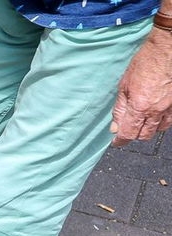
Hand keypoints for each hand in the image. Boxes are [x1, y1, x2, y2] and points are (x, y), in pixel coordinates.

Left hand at [111, 29, 171, 146]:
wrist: (168, 48)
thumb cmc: (145, 62)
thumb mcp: (124, 85)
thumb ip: (120, 109)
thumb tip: (115, 127)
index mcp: (140, 107)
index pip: (129, 134)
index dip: (121, 141)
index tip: (116, 142)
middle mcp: (157, 110)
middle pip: (145, 135)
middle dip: (135, 135)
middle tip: (129, 129)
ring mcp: (171, 107)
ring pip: (160, 129)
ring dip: (150, 129)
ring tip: (143, 121)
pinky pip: (170, 119)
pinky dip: (162, 121)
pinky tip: (157, 114)